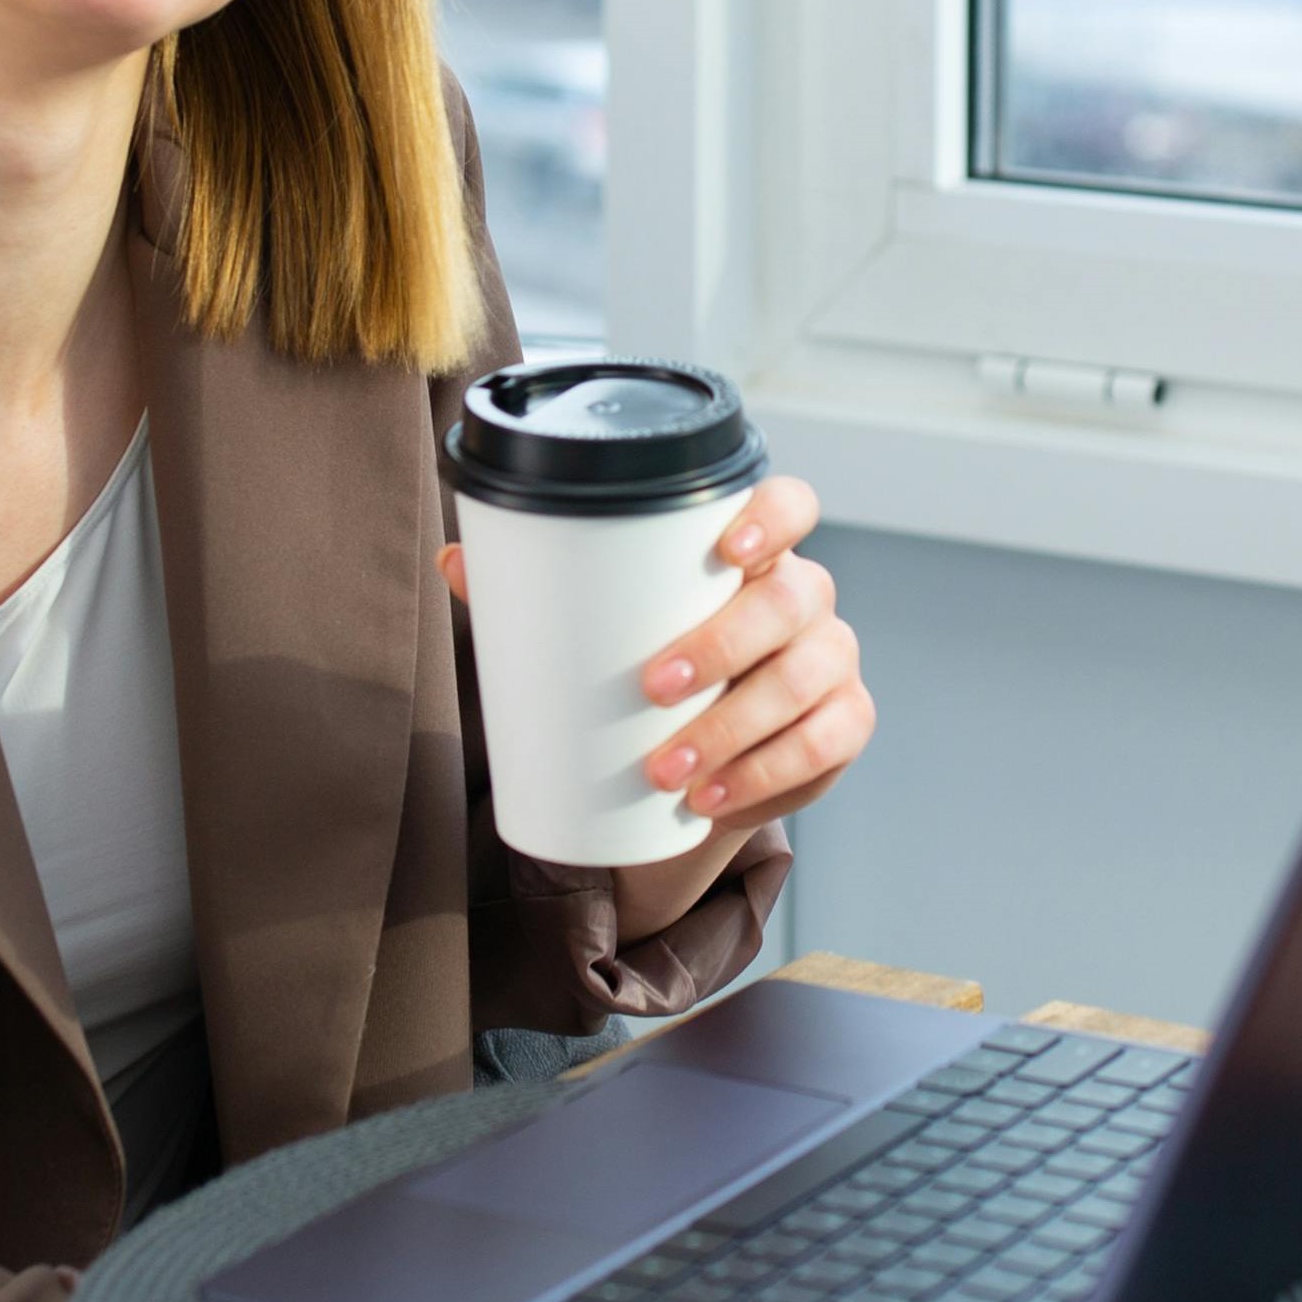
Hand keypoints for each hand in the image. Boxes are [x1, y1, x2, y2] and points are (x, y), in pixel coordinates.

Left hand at [442, 473, 873, 927]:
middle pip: (791, 599)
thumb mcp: (601, 630)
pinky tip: (715, 797)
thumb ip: (539, 592)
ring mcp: (831, 660)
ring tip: (668, 769)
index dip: (773, 516)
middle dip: (725, 644)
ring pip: (804, 680)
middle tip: (653, 688)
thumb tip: (456, 562)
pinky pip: (824, 745)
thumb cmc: (648, 669)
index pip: (793, 504)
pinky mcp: (844, 725)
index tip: (727, 549)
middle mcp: (805, 598)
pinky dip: (766, 775)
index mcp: (754, 553)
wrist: (692, 764)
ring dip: (735, 728)